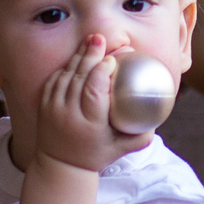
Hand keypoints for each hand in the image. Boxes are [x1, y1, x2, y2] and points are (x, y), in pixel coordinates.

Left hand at [34, 32, 151, 174]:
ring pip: (66, 75)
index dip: (101, 71)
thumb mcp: (121, 149)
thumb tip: (158, 120)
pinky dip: (67, 66)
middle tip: (101, 38)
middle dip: (90, 55)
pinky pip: (55, 79)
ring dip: (79, 56)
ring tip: (91, 41)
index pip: (94, 91)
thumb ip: (142, 137)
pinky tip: (77, 56)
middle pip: (79, 77)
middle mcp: (69, 114)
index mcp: (89, 123)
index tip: (112, 60)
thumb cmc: (97, 155)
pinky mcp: (44, 105)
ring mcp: (53, 109)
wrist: (61, 166)